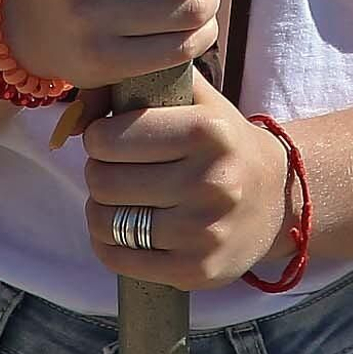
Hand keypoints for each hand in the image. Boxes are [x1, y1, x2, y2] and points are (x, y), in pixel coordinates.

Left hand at [82, 72, 292, 290]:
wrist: (276, 197)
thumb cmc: (219, 139)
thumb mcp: (191, 95)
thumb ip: (134, 82)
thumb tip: (75, 111)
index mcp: (207, 131)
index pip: (108, 138)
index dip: (97, 137)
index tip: (108, 139)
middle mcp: (211, 182)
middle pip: (103, 180)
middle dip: (97, 172)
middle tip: (111, 170)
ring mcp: (205, 231)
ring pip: (108, 222)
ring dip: (99, 209)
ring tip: (114, 198)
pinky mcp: (198, 271)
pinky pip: (120, 260)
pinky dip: (106, 245)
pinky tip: (118, 231)